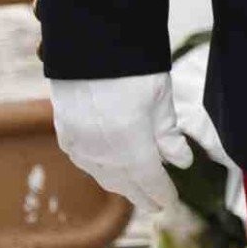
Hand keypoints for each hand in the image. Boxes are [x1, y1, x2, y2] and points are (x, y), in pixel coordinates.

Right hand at [48, 72, 231, 218]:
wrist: (88, 42)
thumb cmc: (131, 66)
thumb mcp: (160, 97)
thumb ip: (168, 134)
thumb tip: (181, 162)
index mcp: (131, 144)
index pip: (150, 180)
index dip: (162, 193)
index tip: (172, 202)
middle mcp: (102, 151)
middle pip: (125, 184)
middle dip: (142, 195)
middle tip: (156, 205)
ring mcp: (79, 144)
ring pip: (103, 175)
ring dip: (121, 185)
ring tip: (134, 191)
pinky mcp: (65, 133)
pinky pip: (85, 161)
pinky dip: (99, 170)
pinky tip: (107, 170)